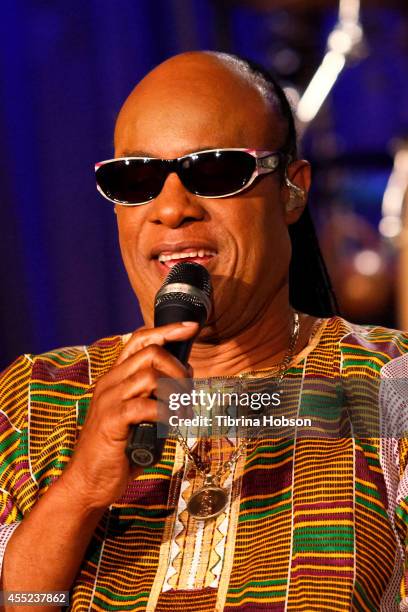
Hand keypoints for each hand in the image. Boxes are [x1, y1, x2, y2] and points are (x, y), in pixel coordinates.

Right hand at [60, 321, 197, 509]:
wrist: (88, 483)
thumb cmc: (119, 451)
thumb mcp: (140, 416)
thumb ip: (157, 395)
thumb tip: (186, 378)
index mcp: (116, 378)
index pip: (140, 339)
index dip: (167, 330)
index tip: (191, 328)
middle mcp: (110, 383)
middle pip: (151, 352)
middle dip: (178, 367)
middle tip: (188, 391)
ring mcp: (108, 400)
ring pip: (149, 375)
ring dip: (176, 391)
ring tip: (184, 411)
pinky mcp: (111, 421)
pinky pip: (144, 405)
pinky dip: (165, 412)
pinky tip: (172, 424)